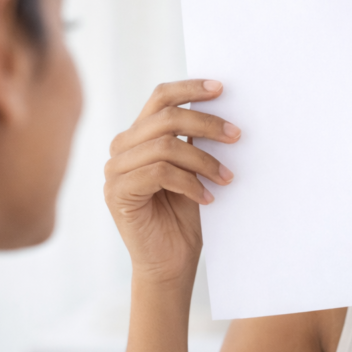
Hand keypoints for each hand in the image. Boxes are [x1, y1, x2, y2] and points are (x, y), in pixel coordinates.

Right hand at [104, 79, 239, 284]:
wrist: (171, 263)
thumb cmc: (184, 217)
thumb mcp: (193, 170)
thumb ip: (194, 140)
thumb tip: (221, 109)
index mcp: (138, 136)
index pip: (160, 98)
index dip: (189, 88)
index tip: (221, 88)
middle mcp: (121, 148)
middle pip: (165, 117)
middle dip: (206, 124)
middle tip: (236, 136)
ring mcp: (115, 171)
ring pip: (165, 145)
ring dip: (204, 160)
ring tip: (226, 177)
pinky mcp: (118, 193)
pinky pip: (160, 173)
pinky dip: (190, 183)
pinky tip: (207, 197)